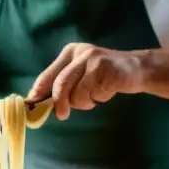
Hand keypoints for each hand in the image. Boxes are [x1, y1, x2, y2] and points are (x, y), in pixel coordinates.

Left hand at [27, 43, 145, 120]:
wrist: (137, 69)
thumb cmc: (106, 77)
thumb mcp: (82, 77)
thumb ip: (63, 86)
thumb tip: (38, 101)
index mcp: (69, 53)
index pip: (47, 75)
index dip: (38, 92)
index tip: (31, 107)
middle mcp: (78, 52)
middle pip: (59, 84)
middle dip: (59, 103)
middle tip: (62, 116)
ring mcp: (90, 58)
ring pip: (75, 93)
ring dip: (85, 102)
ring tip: (97, 94)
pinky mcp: (102, 67)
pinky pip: (90, 93)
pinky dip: (97, 99)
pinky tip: (106, 91)